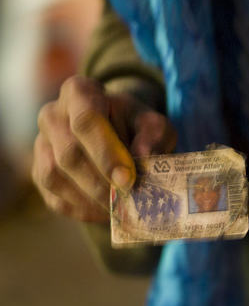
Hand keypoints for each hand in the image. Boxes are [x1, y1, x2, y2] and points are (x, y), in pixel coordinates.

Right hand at [32, 76, 175, 221]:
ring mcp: (40, 145)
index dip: (106, 153)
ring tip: (121, 209)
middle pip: (68, 154)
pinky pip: (54, 197)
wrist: (118, 133)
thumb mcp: (154, 124)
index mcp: (79, 92)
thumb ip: (153, 136)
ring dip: (90, 199)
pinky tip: (107, 212)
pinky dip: (82, 209)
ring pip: (55, 177)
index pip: (86, 120)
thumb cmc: (137, 127)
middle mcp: (52, 115)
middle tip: (128, 201)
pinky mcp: (38, 173)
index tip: (129, 179)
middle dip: (101, 183)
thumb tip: (141, 157)